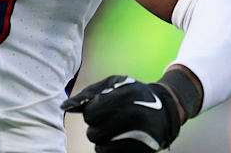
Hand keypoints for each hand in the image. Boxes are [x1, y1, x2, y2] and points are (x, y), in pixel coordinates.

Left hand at [61, 75, 181, 151]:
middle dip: (95, 128)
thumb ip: (88, 94)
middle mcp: (135, 116)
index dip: (91, 113)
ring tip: (113, 131)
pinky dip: (111, 150)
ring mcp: (141, 136)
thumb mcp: (114, 84)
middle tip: (106, 122)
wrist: (165, 109)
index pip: (90, 114)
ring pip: (100, 148)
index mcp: (126, 96)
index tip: (100, 110)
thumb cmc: (133, 94)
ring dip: (102, 141)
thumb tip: (65, 107)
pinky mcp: (144, 151)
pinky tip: (118, 141)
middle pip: (93, 133)